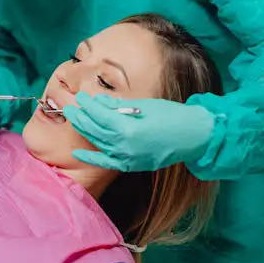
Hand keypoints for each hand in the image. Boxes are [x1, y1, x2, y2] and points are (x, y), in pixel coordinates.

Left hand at [63, 92, 215, 171]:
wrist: (193, 136)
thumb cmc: (172, 116)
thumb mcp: (144, 106)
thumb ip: (119, 107)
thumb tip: (98, 102)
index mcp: (128, 129)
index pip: (100, 115)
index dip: (89, 105)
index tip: (81, 97)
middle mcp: (124, 147)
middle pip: (95, 129)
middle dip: (81, 117)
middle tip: (71, 106)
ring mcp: (127, 158)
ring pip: (98, 142)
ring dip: (84, 130)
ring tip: (73, 119)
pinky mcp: (131, 165)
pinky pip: (106, 162)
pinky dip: (91, 158)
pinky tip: (77, 153)